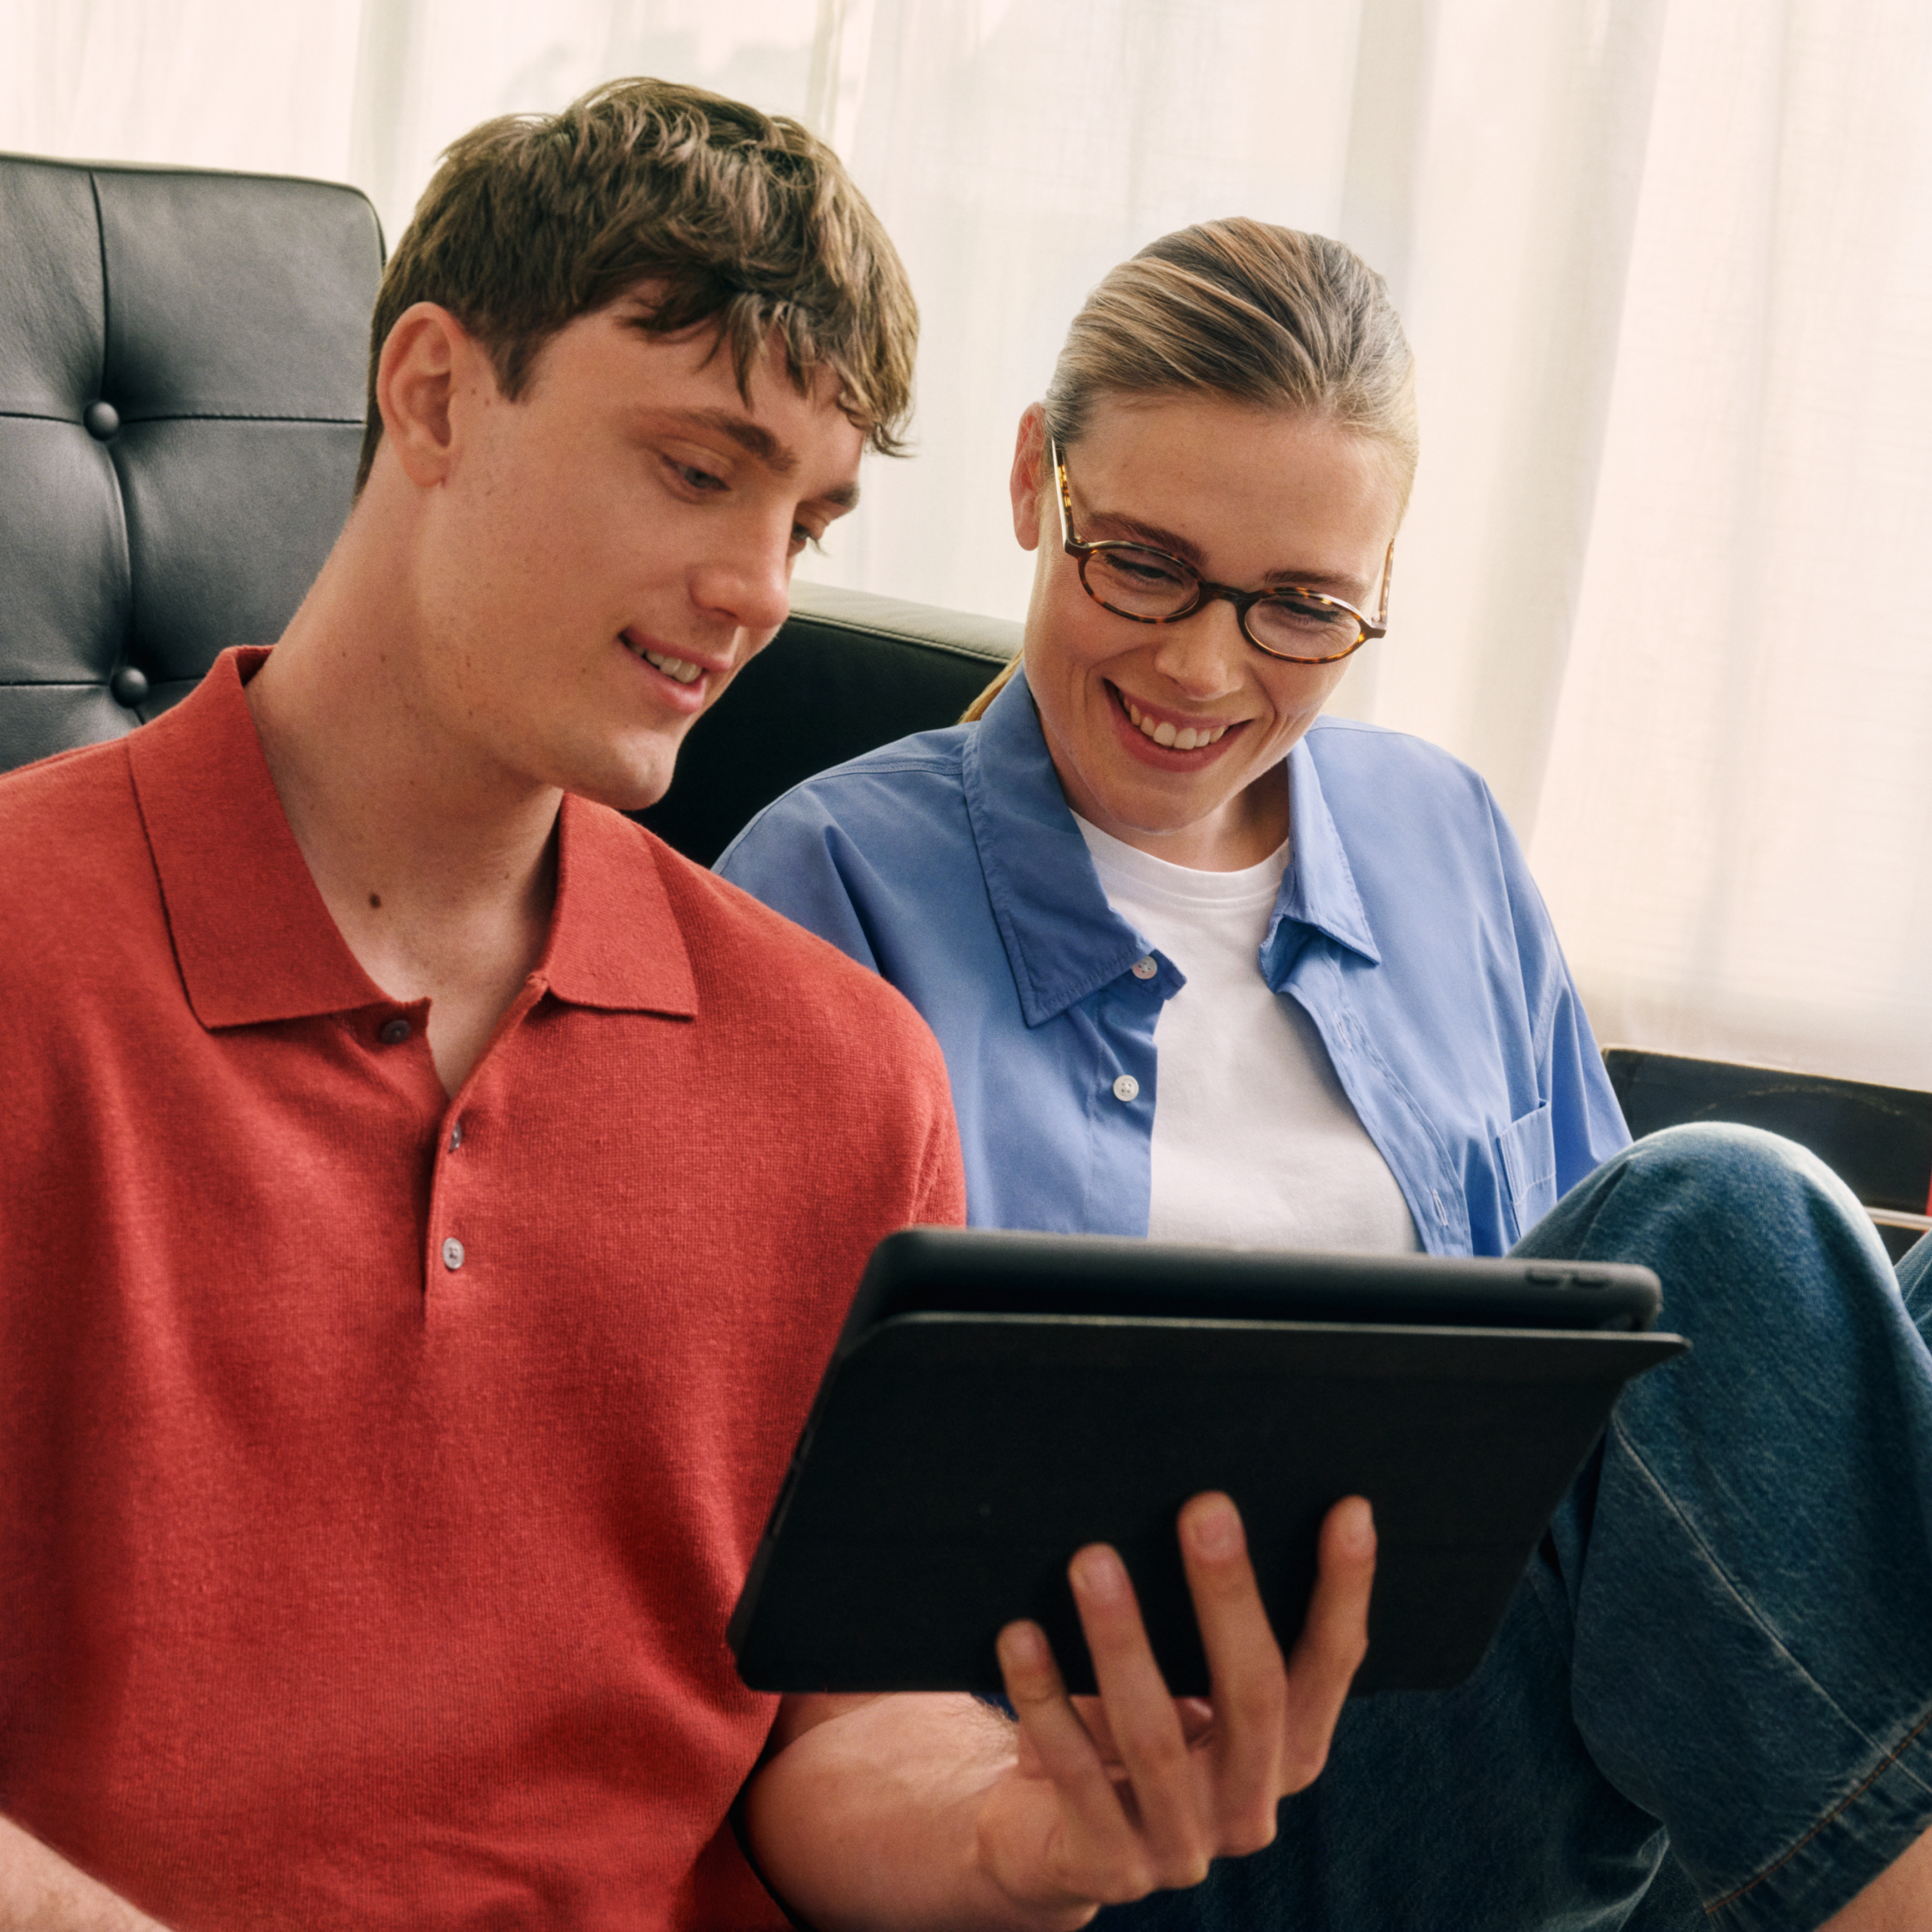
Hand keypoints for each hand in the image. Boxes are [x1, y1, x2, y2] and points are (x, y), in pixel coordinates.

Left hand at [973, 1492, 1374, 1920]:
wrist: (1049, 1841)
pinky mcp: (1108, 1867)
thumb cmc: (1123, 1728)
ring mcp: (1182, 1847)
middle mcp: (1249, 1807)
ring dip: (1121, 1638)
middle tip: (1207, 1507)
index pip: (1330, 1666)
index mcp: (1288, 1755)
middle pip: (1254, 1695)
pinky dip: (1047, 1699)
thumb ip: (1200, 1631)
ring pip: (1155, 1736)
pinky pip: (1074, 1774)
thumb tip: (1201, 1502)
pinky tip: (1021, 1635)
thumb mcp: (1179, 1688)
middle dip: (1230, 1595)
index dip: (1345, 1592)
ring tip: (1092, 1558)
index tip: (1351, 1510)